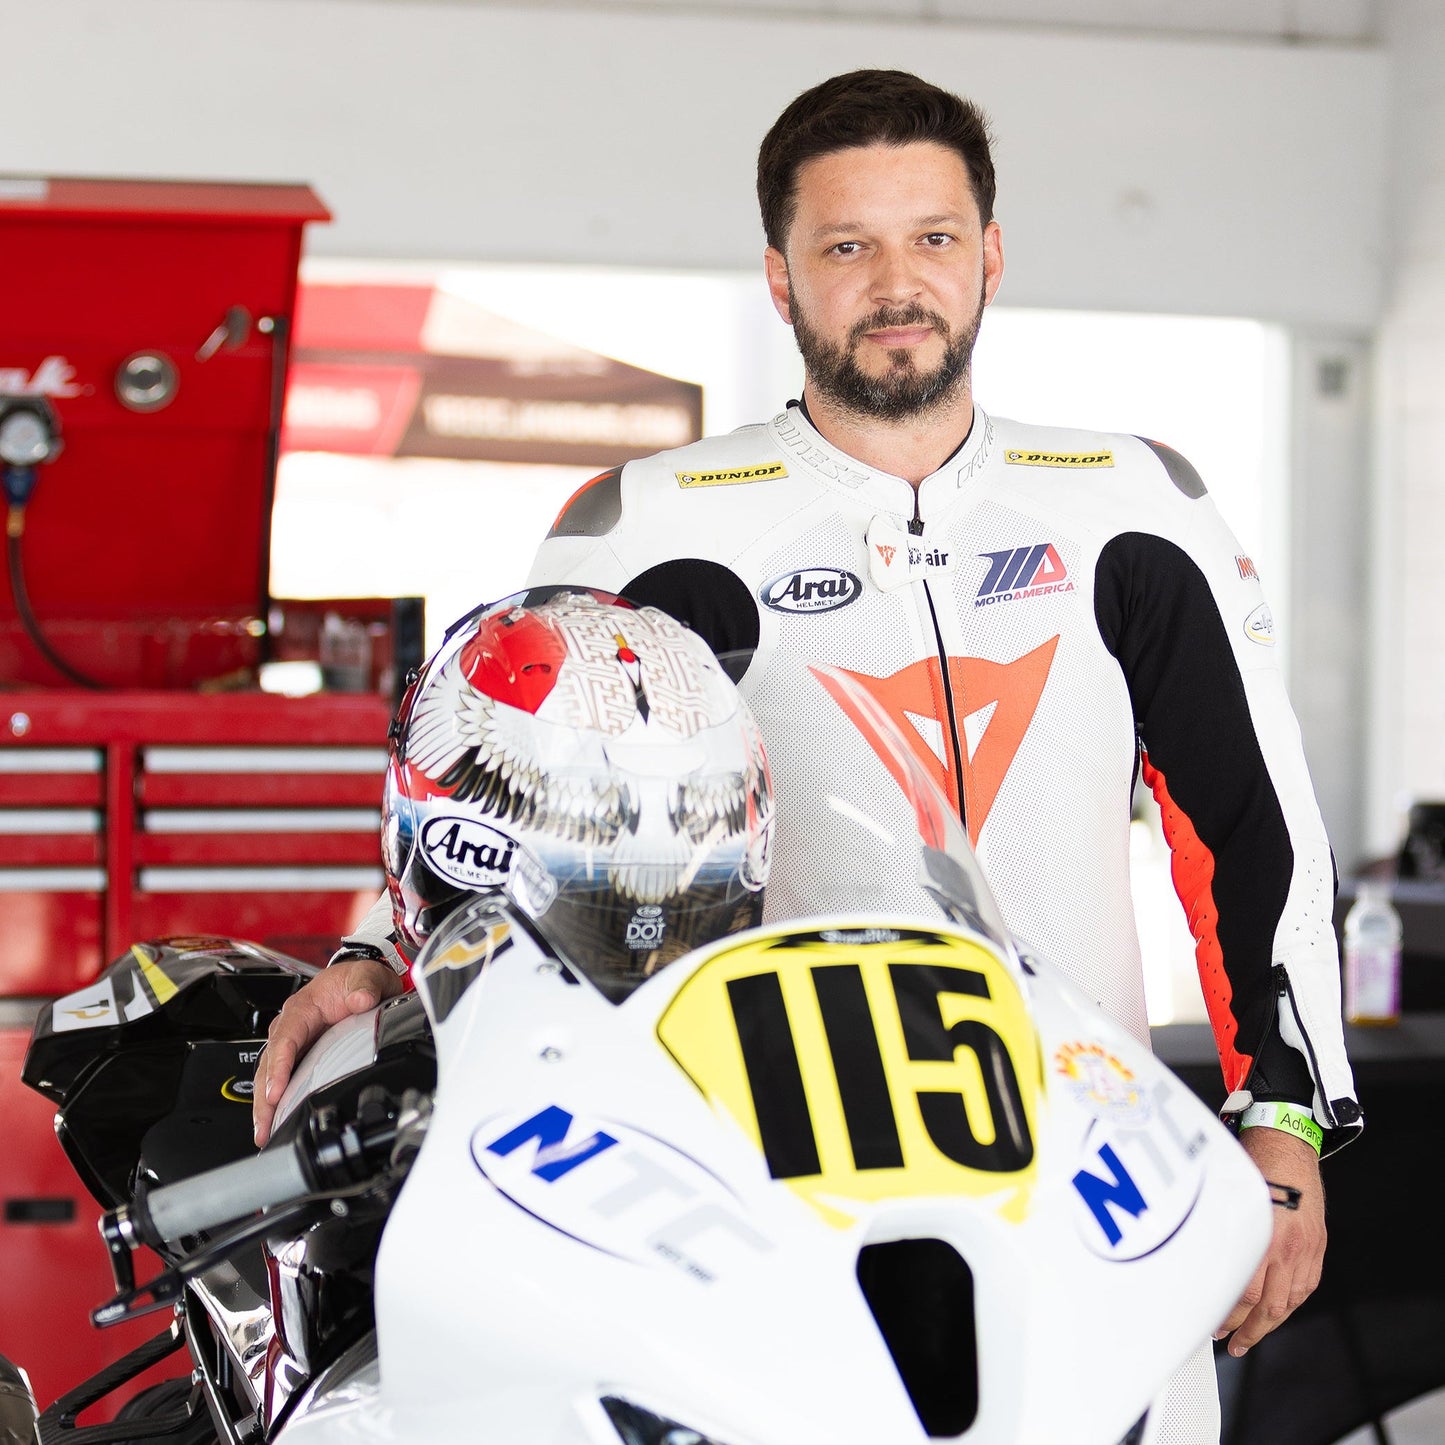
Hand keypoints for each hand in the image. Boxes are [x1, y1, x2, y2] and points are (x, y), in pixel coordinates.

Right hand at [252, 959, 403, 1146]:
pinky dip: (275, 1100)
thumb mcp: (366, 976)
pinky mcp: (300, 1054)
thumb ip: (364, 987)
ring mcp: (294, 1042)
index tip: (275, 1092)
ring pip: (270, 1075)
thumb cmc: (358, 978)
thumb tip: (362, 999)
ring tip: (263, 1133)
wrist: (363, 980)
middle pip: (269, 1064)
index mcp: (302, 1009)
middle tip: (262, 1128)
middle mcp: (291, 1026)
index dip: (278, 1067)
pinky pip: (282, 1078)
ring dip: (265, 1105)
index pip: (284, 1040)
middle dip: (263, 1098)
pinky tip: (274, 1121)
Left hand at [1214, 1126, 1325, 1355]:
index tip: (1211, 1323)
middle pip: (1266, 1305)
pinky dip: (1290, 1305)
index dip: (1226, 1313)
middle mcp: (1285, 1246)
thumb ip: (1219, 1229)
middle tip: (1228, 1341)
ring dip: (1267, 1325)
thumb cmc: (1251, 1162)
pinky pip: (1305, 1287)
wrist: (1287, 1142)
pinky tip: (1276, 1313)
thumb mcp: (1225, 1194)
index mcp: (1258, 1234)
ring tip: (1249, 1337)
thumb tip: (1197, 1261)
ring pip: (1288, 1302)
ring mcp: (1306, 1249)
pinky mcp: (1317, 1246)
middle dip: (1246, 1329)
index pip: (1242, 1290)